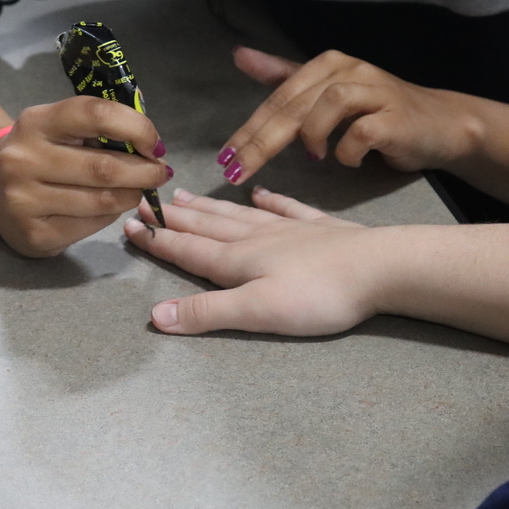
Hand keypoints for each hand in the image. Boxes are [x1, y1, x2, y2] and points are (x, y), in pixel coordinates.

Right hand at [0, 96, 171, 256]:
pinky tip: (109, 208)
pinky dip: (110, 216)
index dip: (136, 127)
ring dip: (132, 196)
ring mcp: (24, 200)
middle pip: (104, 168)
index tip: (155, 144)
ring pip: (102, 201)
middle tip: (161, 173)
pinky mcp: (34, 234)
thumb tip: (151, 141)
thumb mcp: (61, 128)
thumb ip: (101, 127)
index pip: (95, 114)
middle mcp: (24, 160)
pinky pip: (91, 225)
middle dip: (144, 172)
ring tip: (137, 190)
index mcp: (35, 122)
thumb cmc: (42, 152)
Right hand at [123, 187, 381, 335]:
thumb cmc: (318, 296)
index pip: (188, 248)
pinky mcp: (320, 229)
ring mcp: (289, 230)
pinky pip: (287, 209)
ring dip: (209, 207)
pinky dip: (270, 200)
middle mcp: (257, 239)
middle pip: (207, 226)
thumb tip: (155, 315)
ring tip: (185, 195)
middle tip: (146, 201)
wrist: (379, 268)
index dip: (157, 239)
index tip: (128, 223)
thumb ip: (207, 313)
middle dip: (174, 217)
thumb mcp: (257, 312)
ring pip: (238, 215)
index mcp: (238, 261)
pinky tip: (261, 194)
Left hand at [217, 47, 478, 183]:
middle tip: (239, 171)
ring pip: (328, 105)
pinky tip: (348, 160)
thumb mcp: (327, 92)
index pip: (277, 97)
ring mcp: (375, 90)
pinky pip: (362, 132)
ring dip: (313, 135)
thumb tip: (239, 55)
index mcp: (326, 64)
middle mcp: (349, 69)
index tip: (224, 160)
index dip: (249, 129)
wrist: (441, 125)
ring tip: (314, 157)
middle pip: (295, 103)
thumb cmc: (379, 111)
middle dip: (262, 141)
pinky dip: (347, 150)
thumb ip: (284, 75)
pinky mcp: (396, 116)